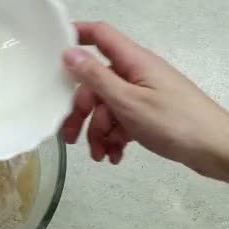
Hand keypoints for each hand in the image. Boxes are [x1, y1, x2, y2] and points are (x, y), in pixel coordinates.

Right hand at [62, 22, 228, 178]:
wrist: (214, 150)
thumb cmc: (177, 123)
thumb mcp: (128, 102)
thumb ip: (96, 78)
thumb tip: (69, 54)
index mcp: (132, 62)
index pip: (99, 36)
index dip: (75, 36)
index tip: (52, 54)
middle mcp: (135, 75)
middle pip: (95, 84)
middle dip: (81, 112)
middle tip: (70, 136)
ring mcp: (141, 95)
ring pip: (105, 108)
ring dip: (98, 132)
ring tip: (99, 154)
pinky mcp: (146, 114)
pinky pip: (119, 122)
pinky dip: (113, 139)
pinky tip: (114, 155)